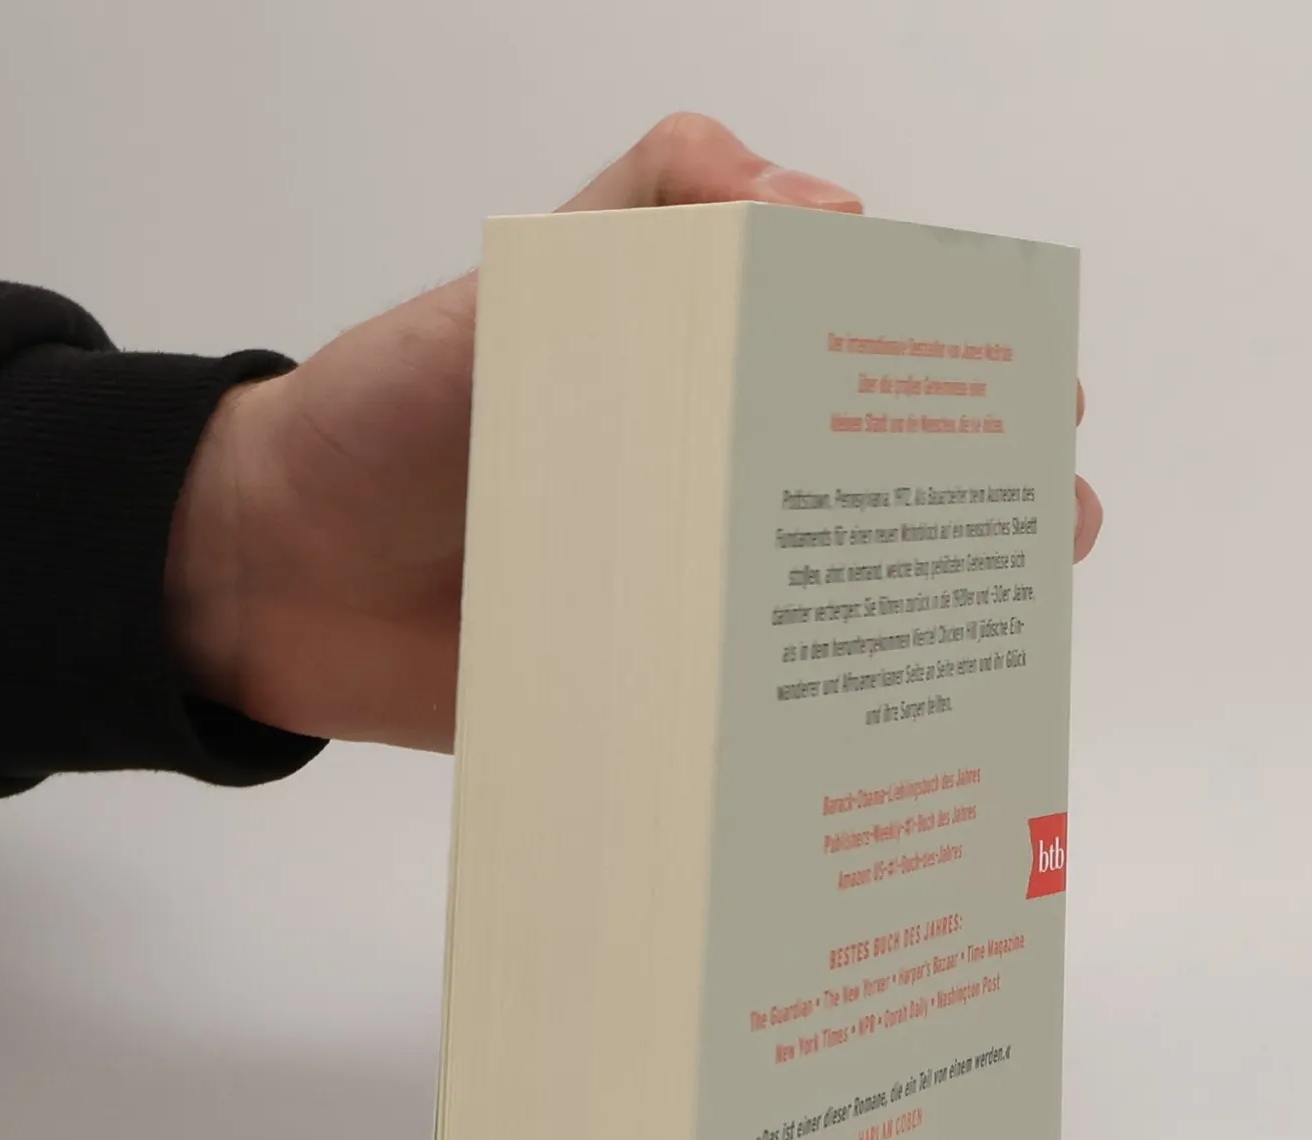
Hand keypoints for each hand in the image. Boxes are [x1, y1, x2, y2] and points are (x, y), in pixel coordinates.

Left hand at [167, 114, 1101, 748]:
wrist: (270, 575)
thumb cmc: (387, 412)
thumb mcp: (518, 283)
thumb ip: (651, 214)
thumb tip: (817, 210)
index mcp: (704, 378)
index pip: (867, 365)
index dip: (966, 378)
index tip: (1035, 401)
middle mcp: (716, 492)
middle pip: (880, 501)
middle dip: (978, 511)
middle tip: (1040, 528)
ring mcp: (690, 607)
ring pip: (834, 621)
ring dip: (919, 633)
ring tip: (985, 649)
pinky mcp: (654, 702)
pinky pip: (747, 727)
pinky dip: (814, 743)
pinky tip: (874, 757)